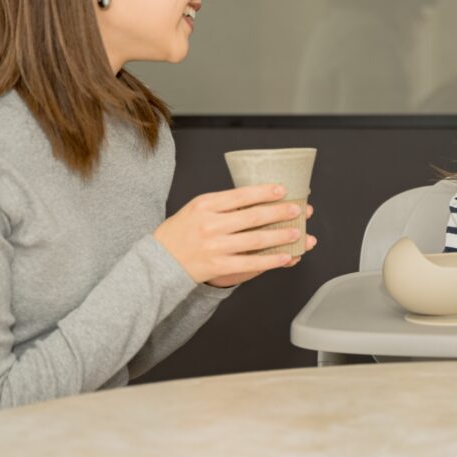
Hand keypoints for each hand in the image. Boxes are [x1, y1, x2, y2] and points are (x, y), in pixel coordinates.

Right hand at [154, 184, 317, 287]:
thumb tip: (256, 199)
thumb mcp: (196, 209)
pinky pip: (251, 262)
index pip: (240, 195)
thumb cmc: (180, 232)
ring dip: (280, 236)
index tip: (282, 190)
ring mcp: (215, 246)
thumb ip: (221, 204)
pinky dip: (270, 260)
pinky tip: (285, 256)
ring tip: (297, 233)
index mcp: (205, 205)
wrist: (159, 261)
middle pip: (252, 217)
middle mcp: (210, 224)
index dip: (264, 192)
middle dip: (278, 213)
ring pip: (255, 240)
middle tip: (297, 210)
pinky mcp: (218, 265)